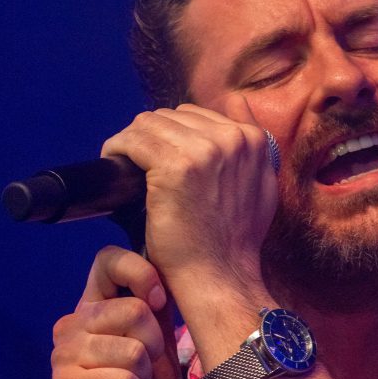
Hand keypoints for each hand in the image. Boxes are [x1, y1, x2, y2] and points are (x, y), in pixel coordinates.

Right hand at [51, 247, 181, 378]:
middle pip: (133, 310)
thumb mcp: (159, 350)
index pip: (108, 260)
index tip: (159, 302)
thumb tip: (162, 276)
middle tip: (143, 372)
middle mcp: (73, 324)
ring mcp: (64, 355)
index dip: (140, 273)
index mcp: (95, 308)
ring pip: (132, 349)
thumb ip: (156, 313)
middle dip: (153, 346)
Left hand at [100, 97, 276, 311]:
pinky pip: (134, 140)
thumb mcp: (262, 188)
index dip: (172, 135)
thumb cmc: (234, 243)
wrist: (220, 277)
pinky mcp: (175, 166)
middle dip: (152, 137)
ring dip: (132, 142)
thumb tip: (238, 101)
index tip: (158, 158)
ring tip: (125, 165)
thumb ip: (252, 147)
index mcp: (252, 139)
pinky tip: (115, 165)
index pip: (196, 116)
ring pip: (149, 123)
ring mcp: (204, 150)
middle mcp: (232, 138)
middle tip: (138, 164)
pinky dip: (118, 149)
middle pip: (172, 116)